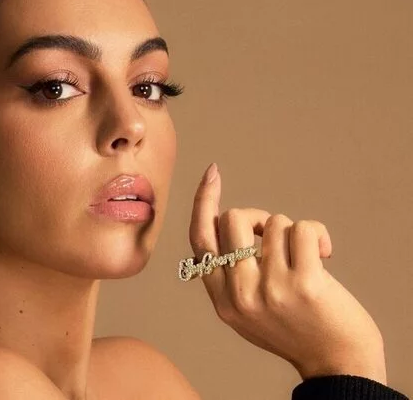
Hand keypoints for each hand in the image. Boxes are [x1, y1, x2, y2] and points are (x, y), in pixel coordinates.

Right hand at [188, 163, 386, 383]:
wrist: (338, 363)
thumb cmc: (296, 330)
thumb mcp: (245, 312)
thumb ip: (228, 277)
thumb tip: (220, 224)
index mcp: (222, 300)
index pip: (201, 239)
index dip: (203, 201)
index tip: (213, 174)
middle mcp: (240, 294)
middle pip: (234, 219)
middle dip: (259, 217)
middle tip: (280, 236)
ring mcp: (271, 289)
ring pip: (274, 222)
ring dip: (294, 232)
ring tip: (307, 258)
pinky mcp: (304, 283)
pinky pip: (303, 229)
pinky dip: (318, 235)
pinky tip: (326, 255)